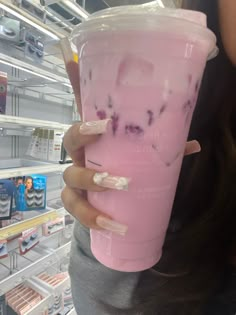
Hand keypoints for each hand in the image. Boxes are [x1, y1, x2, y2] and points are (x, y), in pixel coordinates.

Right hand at [61, 120, 200, 234]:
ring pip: (69, 194)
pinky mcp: (79, 206)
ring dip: (88, 207)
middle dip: (89, 176)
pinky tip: (113, 227)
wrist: (108, 190)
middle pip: (69, 168)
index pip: (76, 134)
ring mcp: (76, 188)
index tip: (106, 126)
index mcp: (90, 149)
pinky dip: (91, 220)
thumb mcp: (139, 158)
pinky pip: (77, 214)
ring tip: (113, 219)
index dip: (83, 130)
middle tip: (119, 183)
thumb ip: (163, 150)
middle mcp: (78, 166)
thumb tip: (194, 145)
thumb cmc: (123, 166)